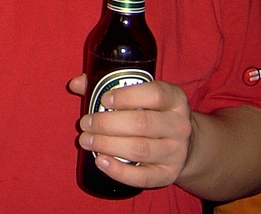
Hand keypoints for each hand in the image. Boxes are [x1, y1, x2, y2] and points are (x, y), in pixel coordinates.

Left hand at [70, 73, 192, 189]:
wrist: (183, 144)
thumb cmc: (152, 112)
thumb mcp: (141, 94)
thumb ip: (107, 84)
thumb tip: (76, 84)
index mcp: (174, 98)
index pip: (155, 94)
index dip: (127, 96)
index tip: (104, 99)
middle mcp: (179, 125)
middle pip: (142, 123)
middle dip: (107, 123)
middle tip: (85, 123)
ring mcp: (176, 152)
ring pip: (140, 150)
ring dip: (108, 145)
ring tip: (86, 140)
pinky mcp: (169, 174)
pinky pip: (144, 177)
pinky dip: (119, 172)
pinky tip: (100, 160)